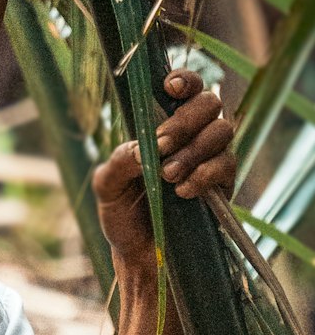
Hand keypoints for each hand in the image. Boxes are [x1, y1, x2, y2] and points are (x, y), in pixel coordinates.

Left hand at [93, 69, 235, 272]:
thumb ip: (118, 162)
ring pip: (222, 131)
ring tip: (168, 176)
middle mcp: (192, 135)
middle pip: (210, 102)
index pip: (184, 88)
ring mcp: (210, 158)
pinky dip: (205, 175)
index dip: (184, 80)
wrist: (139, 254)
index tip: (170, 87)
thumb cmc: (122, 213)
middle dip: (185, 120)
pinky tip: (183, 191)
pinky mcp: (223, 184)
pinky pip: (227, 165)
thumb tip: (142, 148)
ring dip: (194, 150)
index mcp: (162, 125)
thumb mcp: (107, 187)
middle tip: (161, 145)